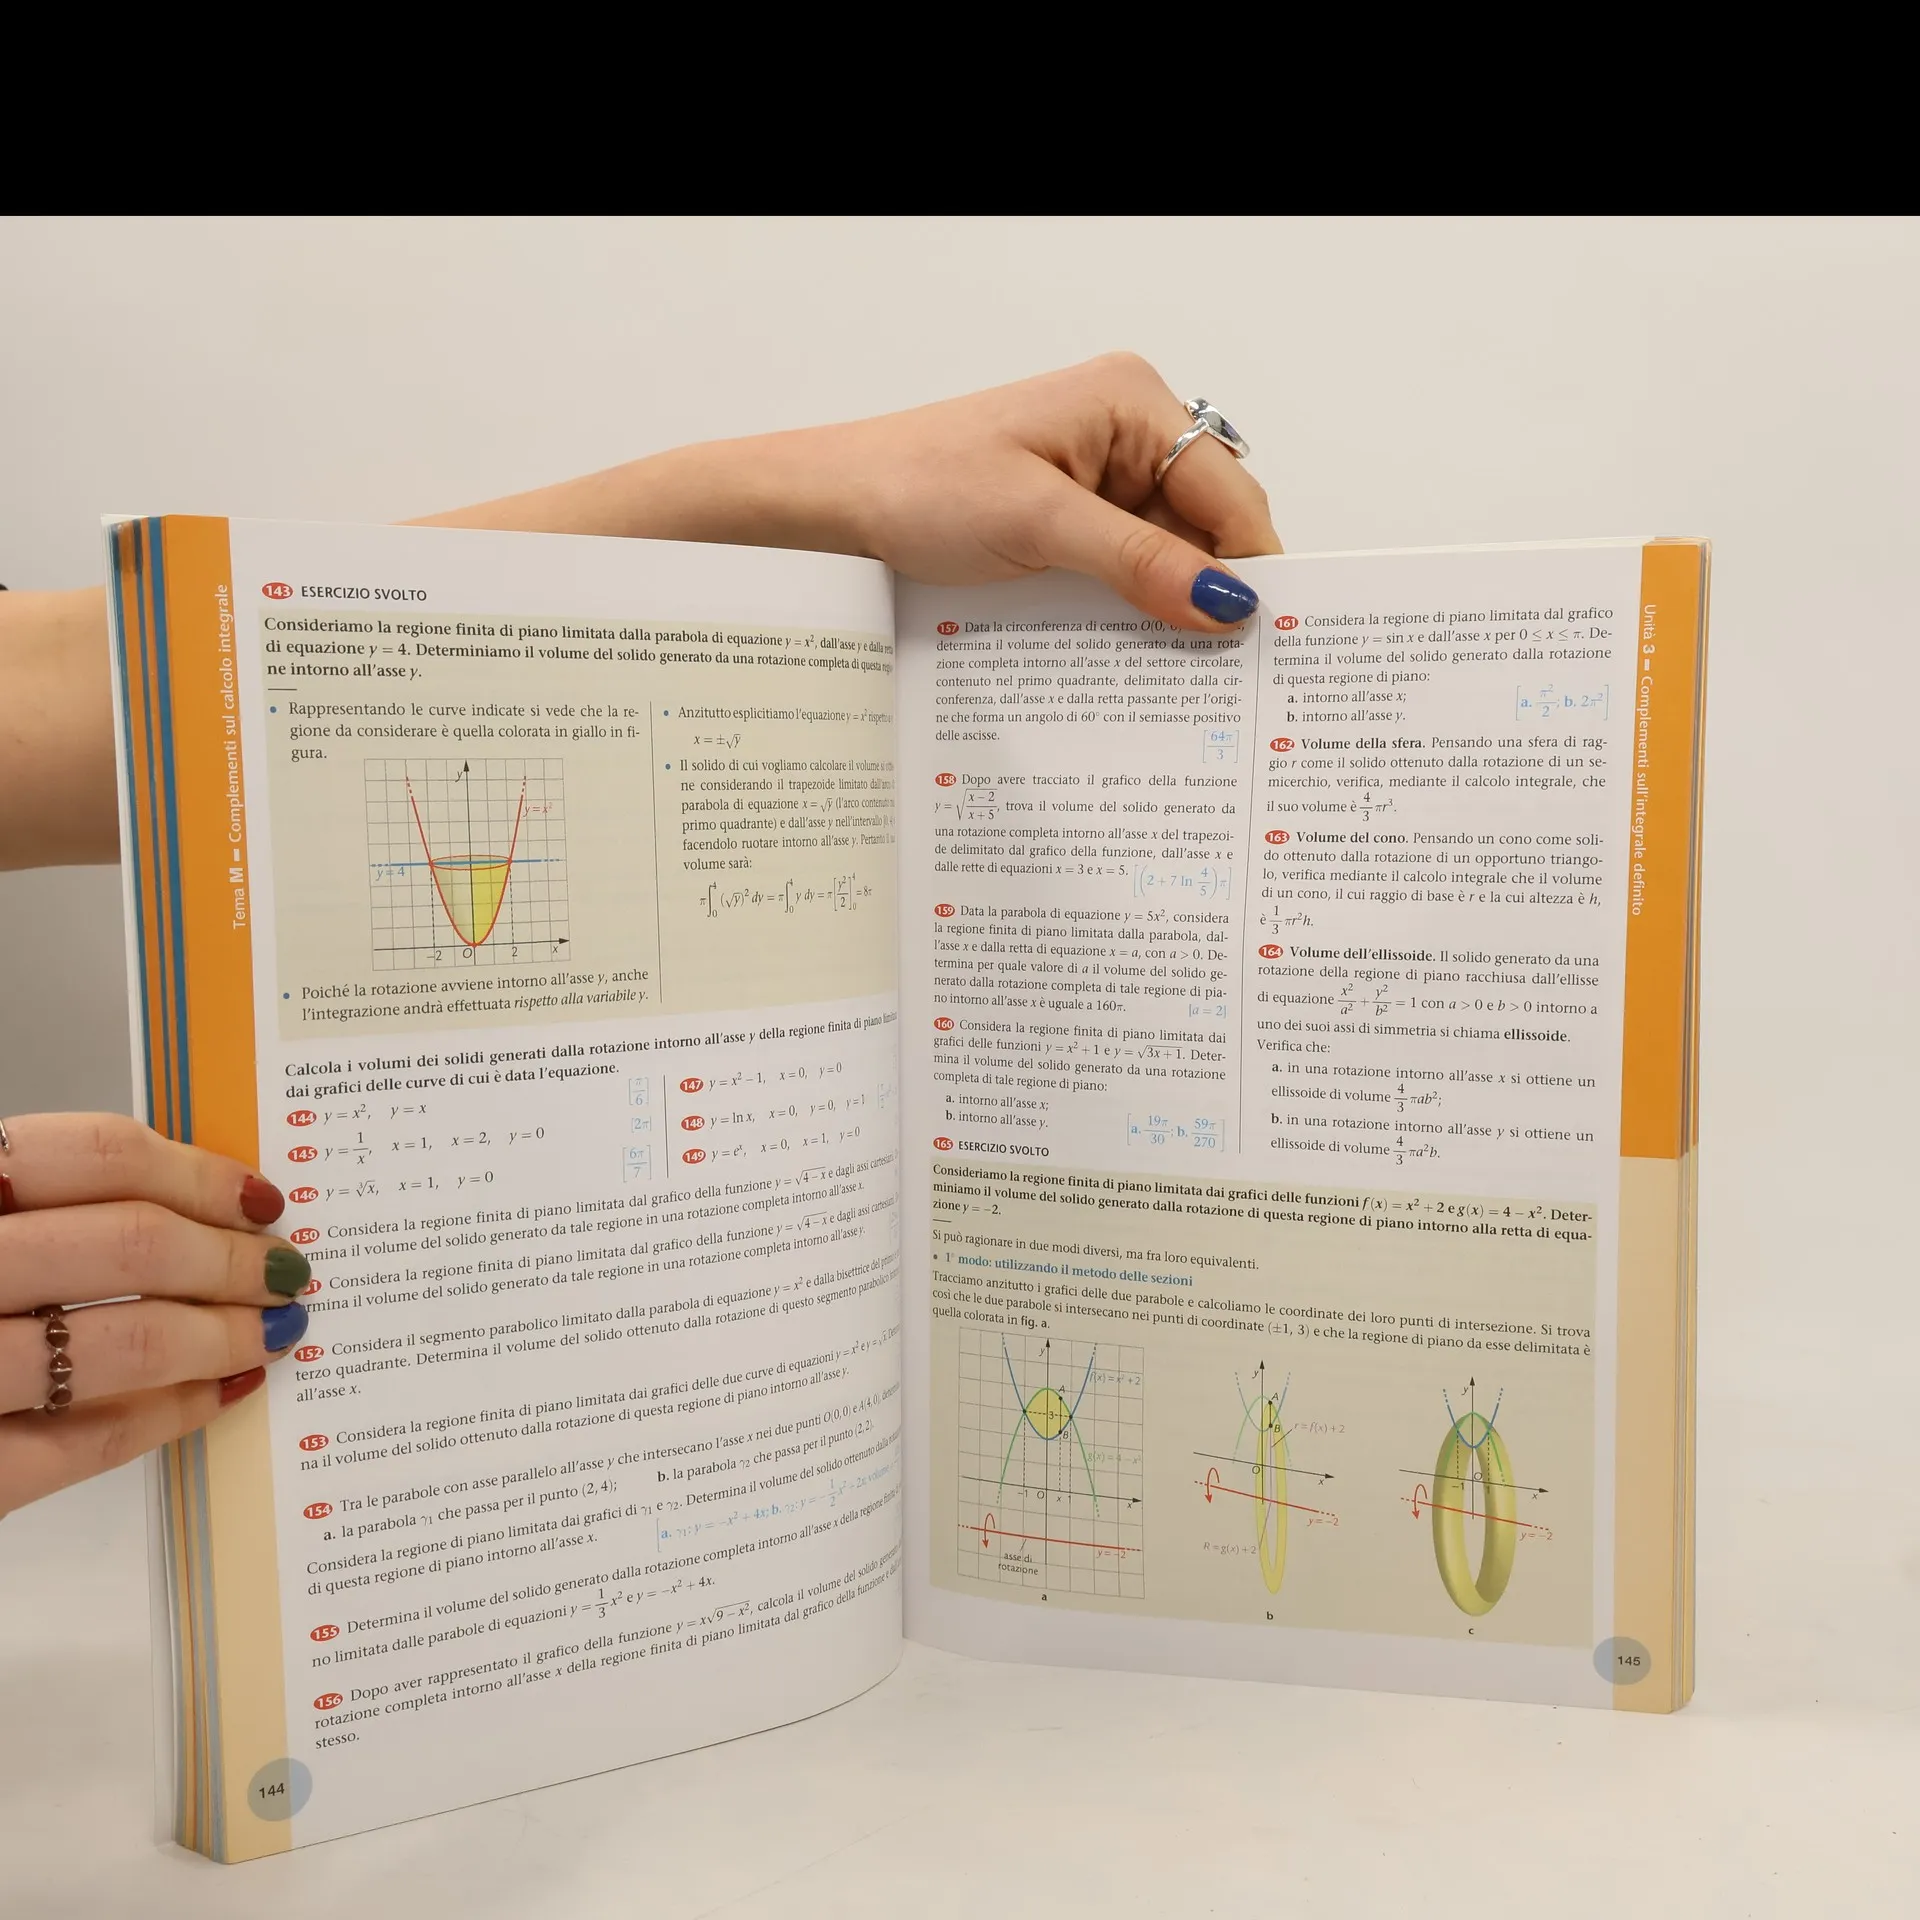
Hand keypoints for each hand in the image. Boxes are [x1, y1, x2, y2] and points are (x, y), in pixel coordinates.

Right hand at [0, 1115, 310, 1514]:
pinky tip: (214, 1397)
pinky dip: (166, 1415)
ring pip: (123, 1340)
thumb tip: (186, 1202)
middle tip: (286, 1272)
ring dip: (220, 1336)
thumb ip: (31, 1207)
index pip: (89, 1153)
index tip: (259, 1197)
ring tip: (268, 1333)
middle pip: (128, 1243)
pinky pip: (82, 1442)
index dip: (195, 1172)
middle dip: (232, 1260)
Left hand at [824, 354, 1281, 629]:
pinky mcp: (1078, 513)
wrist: (846, 500)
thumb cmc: (923, 484)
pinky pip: (1132, 563)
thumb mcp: (1038, 525)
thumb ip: (1138, 561)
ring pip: (1172, 551)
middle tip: (1225, 667)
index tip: (1261, 635)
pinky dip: (1136, 603)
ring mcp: (1104, 473)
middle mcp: (1129, 430)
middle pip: (1208, 522)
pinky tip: (1132, 643)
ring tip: (1175, 665)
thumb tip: (1225, 600)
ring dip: (1171, 603)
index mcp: (1132, 402)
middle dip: (1212, 588)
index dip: (1251, 562)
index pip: (1227, 489)